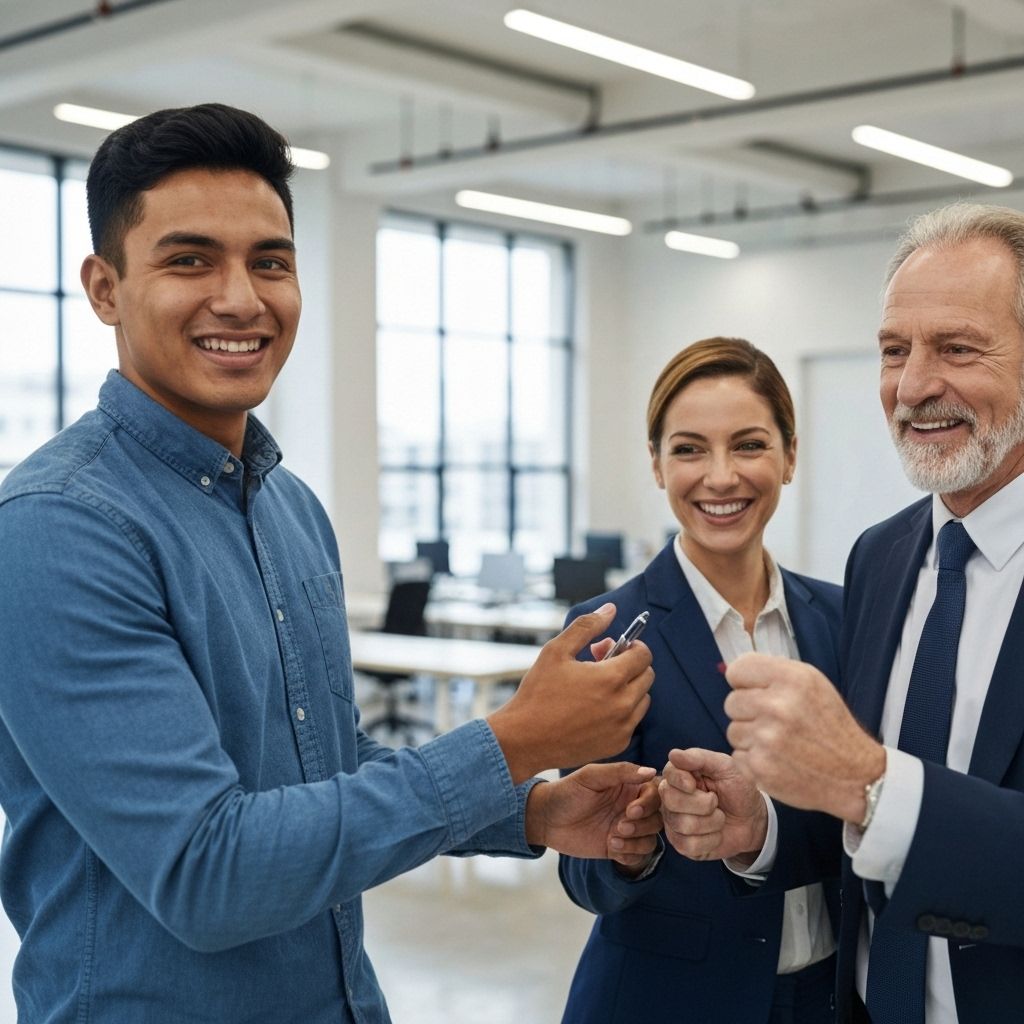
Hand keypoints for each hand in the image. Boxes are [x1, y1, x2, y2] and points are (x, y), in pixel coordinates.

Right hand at [487, 604, 653, 782]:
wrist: (524, 739)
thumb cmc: (538, 693)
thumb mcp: (556, 650)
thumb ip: (587, 626)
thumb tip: (610, 610)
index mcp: (611, 677)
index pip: (644, 654)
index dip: (632, 646)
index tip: (616, 647)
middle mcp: (623, 704)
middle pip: (647, 675)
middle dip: (630, 665)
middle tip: (602, 665)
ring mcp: (622, 727)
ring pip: (643, 699)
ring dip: (628, 689)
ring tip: (598, 688)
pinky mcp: (617, 744)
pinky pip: (632, 721)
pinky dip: (621, 711)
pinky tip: (595, 709)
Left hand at [525, 762, 660, 863]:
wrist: (546, 819)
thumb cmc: (567, 792)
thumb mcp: (590, 777)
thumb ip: (620, 772)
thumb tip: (651, 770)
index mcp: (627, 786)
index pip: (655, 793)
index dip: (649, 803)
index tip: (631, 810)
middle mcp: (630, 807)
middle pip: (658, 817)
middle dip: (643, 825)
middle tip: (619, 826)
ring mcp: (625, 828)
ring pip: (651, 838)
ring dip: (636, 841)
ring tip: (613, 838)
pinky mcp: (618, 848)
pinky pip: (638, 855)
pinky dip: (630, 854)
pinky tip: (611, 848)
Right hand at [660, 748, 767, 862]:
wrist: (752, 820)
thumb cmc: (738, 789)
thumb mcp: (726, 767)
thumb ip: (700, 758)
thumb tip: (673, 754)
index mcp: (679, 775)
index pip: (669, 775)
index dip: (683, 781)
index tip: (698, 784)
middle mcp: (670, 798)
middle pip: (672, 801)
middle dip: (703, 803)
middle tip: (715, 801)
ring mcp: (674, 822)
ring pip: (684, 824)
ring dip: (712, 822)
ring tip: (719, 817)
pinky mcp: (682, 844)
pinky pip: (690, 845)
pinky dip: (711, 840)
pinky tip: (715, 833)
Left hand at [724, 653, 885, 823]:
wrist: (856, 775)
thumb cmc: (830, 725)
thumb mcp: (812, 683)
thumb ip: (772, 672)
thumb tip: (730, 669)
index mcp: (792, 679)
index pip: (737, 670)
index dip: (745, 683)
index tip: (758, 692)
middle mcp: (778, 706)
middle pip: (731, 702)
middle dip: (749, 712)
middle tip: (776, 723)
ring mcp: (767, 739)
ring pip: (733, 731)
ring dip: (751, 738)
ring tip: (780, 743)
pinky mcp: (760, 768)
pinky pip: (737, 756)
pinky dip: (753, 760)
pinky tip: (778, 761)